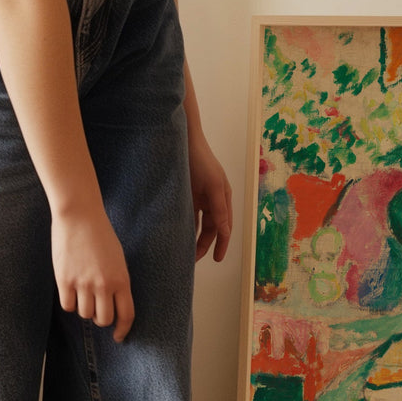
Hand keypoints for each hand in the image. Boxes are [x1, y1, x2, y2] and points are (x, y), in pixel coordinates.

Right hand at [51, 204, 134, 341]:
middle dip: (101, 319)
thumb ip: (117, 283)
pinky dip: (69, 303)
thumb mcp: (118, 261)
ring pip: (84, 314)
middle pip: (103, 319)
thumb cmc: (101, 236)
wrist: (79, 217)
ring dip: (84, 308)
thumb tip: (112, 305)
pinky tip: (70, 291)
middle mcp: (104, 285)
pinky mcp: (64, 280)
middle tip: (97, 309)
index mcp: (122, 280)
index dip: (123, 330)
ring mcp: (83, 283)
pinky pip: (67, 306)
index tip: (118, 336)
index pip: (126, 315)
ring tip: (83, 293)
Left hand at [189, 132, 232, 261]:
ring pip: (197, 224)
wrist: (182, 140)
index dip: (221, 244)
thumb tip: (225, 232)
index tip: (217, 260)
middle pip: (210, 228)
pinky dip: (183, 226)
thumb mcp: (213, 186)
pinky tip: (176, 235)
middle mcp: (212, 200)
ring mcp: (198, 197)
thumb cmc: (200, 160)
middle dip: (204, 244)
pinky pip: (185, 215)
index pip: (224, 227)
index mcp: (224, 198)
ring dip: (193, 237)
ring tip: (184, 252)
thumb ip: (219, 210)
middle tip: (192, 260)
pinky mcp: (184, 194)